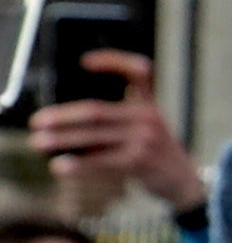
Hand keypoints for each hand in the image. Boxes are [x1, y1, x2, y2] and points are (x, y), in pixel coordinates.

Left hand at [30, 51, 206, 210]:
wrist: (183, 180)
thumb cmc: (154, 151)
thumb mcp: (145, 126)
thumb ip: (117, 118)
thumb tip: (68, 121)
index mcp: (149, 103)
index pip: (138, 71)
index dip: (112, 61)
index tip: (84, 62)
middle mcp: (149, 116)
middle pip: (97, 110)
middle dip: (62, 116)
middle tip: (38, 121)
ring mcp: (146, 138)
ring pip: (93, 135)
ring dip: (62, 139)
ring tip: (40, 141)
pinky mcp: (140, 160)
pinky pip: (101, 160)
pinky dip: (78, 164)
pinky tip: (61, 166)